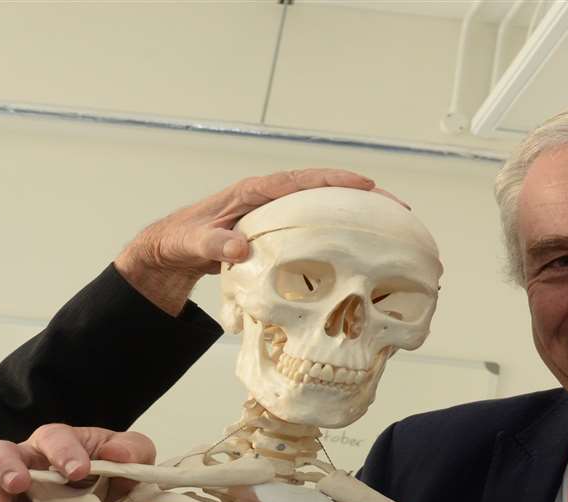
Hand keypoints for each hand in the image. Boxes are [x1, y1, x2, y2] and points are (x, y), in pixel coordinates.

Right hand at [0, 423, 156, 501]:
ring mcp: (16, 496)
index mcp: (59, 443)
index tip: (78, 470)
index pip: (53, 438)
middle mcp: (30, 464)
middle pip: (1, 452)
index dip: (62, 452)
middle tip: (20, 482)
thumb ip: (131, 450)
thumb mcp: (133, 459)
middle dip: (6, 465)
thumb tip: (118, 455)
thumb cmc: (114, 477)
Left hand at [114, 168, 377, 314]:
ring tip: (393, 233)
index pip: (301, 181)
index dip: (334, 182)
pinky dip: (338, 239)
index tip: (366, 187)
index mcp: (253, 193)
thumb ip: (212, 245)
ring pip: (323, 211)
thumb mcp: (191, 245)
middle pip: (324, 192)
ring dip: (357, 219)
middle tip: (399, 211)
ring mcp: (274, 216)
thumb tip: (238, 248)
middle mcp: (269, 200)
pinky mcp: (276, 235)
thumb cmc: (177, 242)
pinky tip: (360, 256)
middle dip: (363, 199)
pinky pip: (314, 232)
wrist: (168, 254)